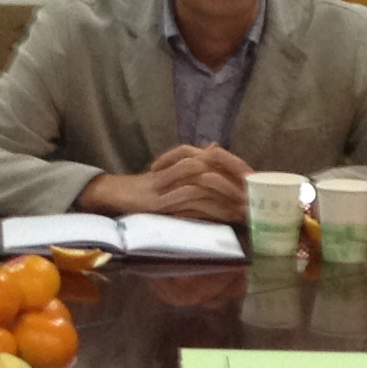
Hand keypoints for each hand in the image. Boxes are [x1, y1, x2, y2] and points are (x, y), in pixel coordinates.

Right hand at [80, 145, 247, 223]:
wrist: (115, 193)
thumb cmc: (149, 187)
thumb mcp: (173, 172)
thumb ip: (194, 161)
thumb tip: (215, 147)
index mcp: (181, 157)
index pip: (213, 155)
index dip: (235, 166)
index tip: (252, 182)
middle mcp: (174, 167)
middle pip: (211, 167)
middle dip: (233, 184)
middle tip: (250, 200)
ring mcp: (166, 184)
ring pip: (201, 184)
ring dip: (223, 199)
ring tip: (239, 212)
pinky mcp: (159, 202)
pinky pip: (187, 204)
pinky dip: (207, 211)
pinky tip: (219, 220)